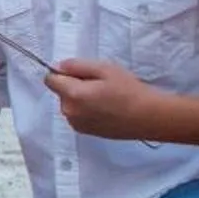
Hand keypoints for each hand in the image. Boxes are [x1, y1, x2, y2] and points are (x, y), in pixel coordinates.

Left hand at [44, 57, 167, 140]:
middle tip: (100, 84)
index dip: (62, 73)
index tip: (80, 73)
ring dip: (80, 98)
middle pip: (61, 92)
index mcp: (72, 95)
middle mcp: (69, 112)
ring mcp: (76, 124)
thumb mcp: (105, 69)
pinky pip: (77, 114)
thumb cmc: (129, 90)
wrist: (148, 117)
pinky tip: (106, 109)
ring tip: (105, 97)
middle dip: (74, 85)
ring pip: (69, 104)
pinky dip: (86, 110)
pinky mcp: (84, 131)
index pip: (50, 79)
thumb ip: (77, 66)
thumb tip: (58, 67)